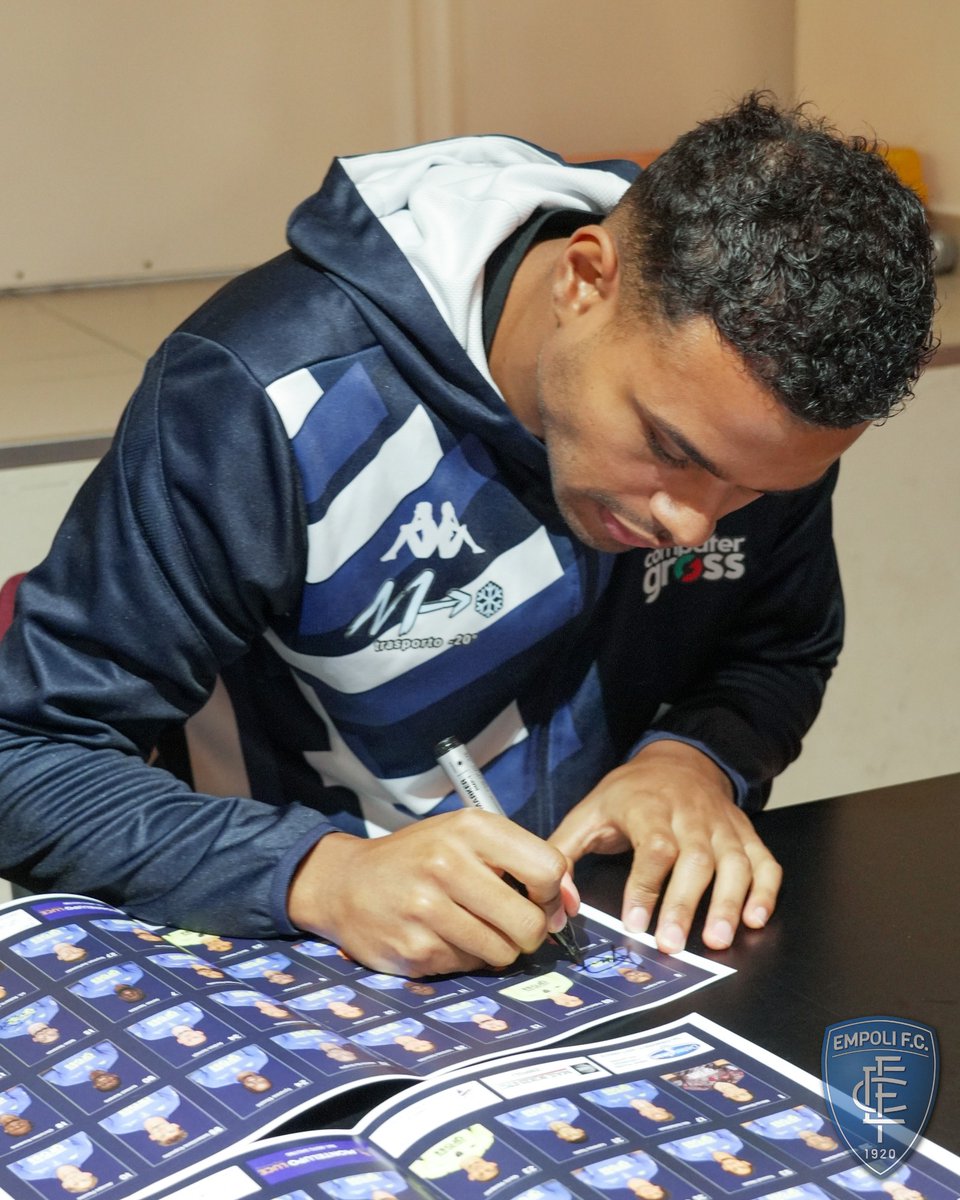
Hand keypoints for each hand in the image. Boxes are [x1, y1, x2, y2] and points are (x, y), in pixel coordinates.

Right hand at [288, 810, 577, 976]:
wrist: (345, 882)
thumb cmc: (418, 857)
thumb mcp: (467, 837)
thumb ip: (521, 861)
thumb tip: (570, 903)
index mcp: (470, 828)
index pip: (548, 868)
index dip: (554, 893)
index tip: (540, 899)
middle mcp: (448, 864)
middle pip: (530, 922)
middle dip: (530, 931)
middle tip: (511, 924)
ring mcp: (428, 909)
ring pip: (504, 952)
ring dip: (497, 948)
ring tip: (471, 927)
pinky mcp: (415, 948)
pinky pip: (470, 966)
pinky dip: (465, 957)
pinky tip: (441, 936)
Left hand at [549, 739, 780, 952]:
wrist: (678, 760)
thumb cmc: (630, 794)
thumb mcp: (589, 813)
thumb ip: (565, 852)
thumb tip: (557, 899)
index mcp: (649, 808)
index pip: (654, 847)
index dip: (646, 886)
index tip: (634, 923)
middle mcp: (691, 816)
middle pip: (696, 860)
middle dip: (684, 905)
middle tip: (672, 945)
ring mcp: (723, 826)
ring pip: (733, 863)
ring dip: (728, 903)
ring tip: (716, 940)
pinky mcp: (745, 834)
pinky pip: (764, 862)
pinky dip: (765, 891)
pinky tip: (755, 919)